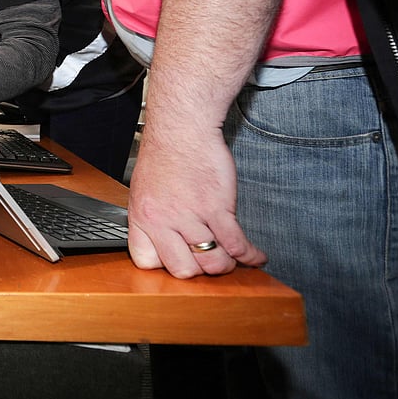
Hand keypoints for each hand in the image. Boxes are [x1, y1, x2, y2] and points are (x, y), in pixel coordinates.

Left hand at [127, 124, 266, 277]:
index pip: (146, 262)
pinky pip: (235, 243)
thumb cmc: (165, 155)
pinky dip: (250, 255)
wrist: (181, 128)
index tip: (180, 261)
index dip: (165, 266)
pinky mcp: (216, 207)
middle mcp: (163, 220)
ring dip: (227, 264)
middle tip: (210, 260)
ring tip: (233, 258)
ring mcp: (190, 215)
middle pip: (183, 270)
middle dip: (200, 270)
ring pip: (212, 262)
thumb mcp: (143, 190)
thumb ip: (152, 218)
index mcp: (141, 217)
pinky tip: (256, 256)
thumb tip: (164, 242)